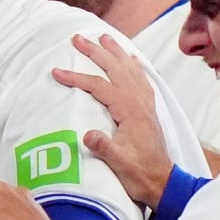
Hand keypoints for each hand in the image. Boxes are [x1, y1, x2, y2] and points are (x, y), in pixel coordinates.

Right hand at [51, 33, 173, 207]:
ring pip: (129, 70)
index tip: (57, 71)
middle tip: (78, 37)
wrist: (162, 183)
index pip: (99, 87)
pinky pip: (141, 79)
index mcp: (130, 112)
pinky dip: (134, 66)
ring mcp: (146, 105)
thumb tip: (88, 134)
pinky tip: (131, 59)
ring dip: (116, 53)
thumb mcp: (119, 164)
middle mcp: (139, 103)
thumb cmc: (139, 174)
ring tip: (104, 37)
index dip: (77, 77)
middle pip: (115, 70)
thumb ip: (104, 147)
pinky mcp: (148, 110)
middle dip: (96, 52)